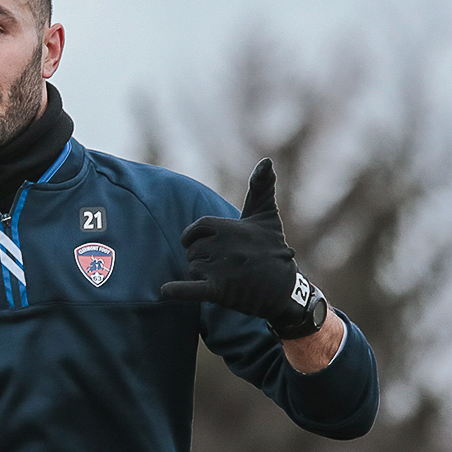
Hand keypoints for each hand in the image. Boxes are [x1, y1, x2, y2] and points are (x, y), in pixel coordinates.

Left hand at [160, 158, 321, 337]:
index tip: (206, 244)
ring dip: (202, 275)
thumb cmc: (272, 248)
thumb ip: (261, 188)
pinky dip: (177, 290)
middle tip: (226, 265)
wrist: (286, 288)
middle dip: (202, 258)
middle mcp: (224, 245)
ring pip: (192, 268)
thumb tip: (266, 161)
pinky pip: (191, 289)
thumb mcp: (267, 215)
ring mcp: (221, 268)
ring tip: (228, 278)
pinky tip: (165, 290)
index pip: (196, 229)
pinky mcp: (220, 291)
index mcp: (229, 226)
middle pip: (192, 250)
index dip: (197, 237)